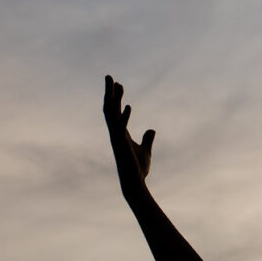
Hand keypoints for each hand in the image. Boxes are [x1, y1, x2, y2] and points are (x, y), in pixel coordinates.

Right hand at [103, 75, 155, 190]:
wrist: (135, 184)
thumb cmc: (138, 169)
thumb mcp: (146, 150)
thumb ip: (147, 139)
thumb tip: (152, 130)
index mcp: (120, 132)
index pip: (115, 110)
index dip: (116, 97)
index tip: (119, 83)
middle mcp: (115, 133)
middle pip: (109, 108)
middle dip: (109, 92)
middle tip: (109, 76)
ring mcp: (117, 139)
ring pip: (111, 115)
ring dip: (113, 99)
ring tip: (116, 84)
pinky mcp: (122, 146)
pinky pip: (121, 128)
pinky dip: (124, 117)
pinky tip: (128, 106)